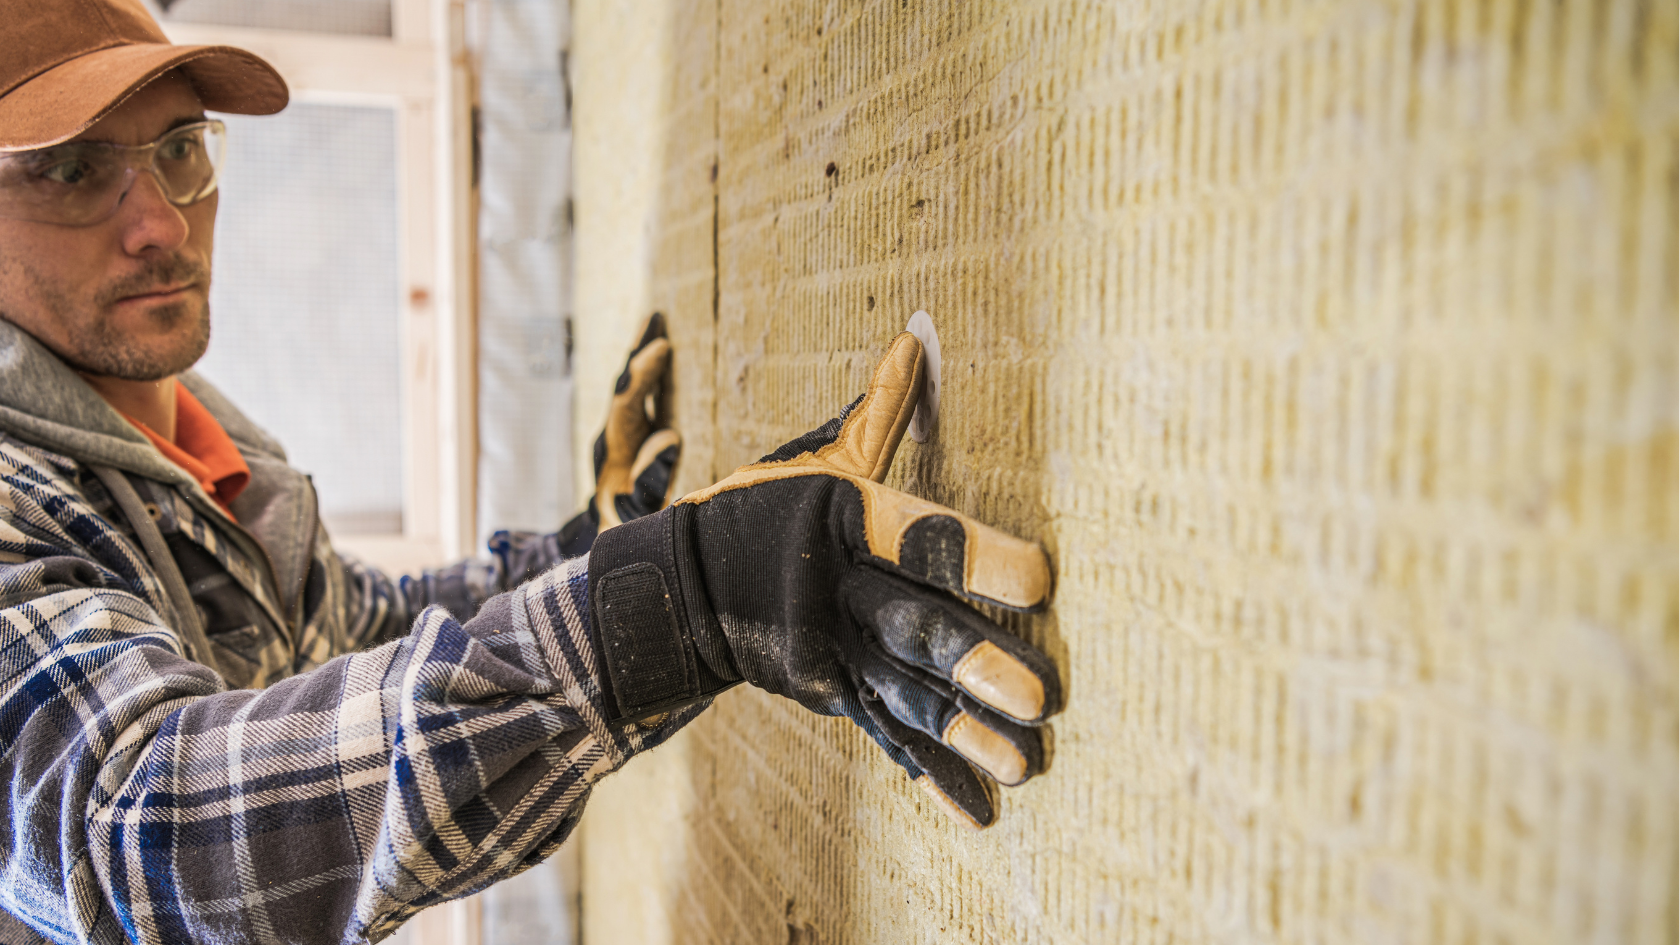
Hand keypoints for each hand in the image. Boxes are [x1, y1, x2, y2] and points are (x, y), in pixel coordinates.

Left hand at [556, 313, 681, 555]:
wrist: (607, 540)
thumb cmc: (626, 530)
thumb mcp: (639, 513)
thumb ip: (651, 480)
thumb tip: (669, 435)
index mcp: (613, 451)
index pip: (626, 403)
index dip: (643, 375)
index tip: (662, 348)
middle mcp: (613, 436)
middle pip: (625, 385)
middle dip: (640, 352)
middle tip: (656, 317)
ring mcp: (623, 435)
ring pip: (633, 388)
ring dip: (645, 356)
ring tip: (658, 322)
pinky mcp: (635, 439)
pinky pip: (645, 399)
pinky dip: (655, 375)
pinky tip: (666, 354)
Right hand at [588, 332, 1061, 827]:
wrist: (678, 591)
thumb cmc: (762, 510)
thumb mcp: (812, 463)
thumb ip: (873, 414)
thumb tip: (913, 340)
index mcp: (840, 524)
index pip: (916, 535)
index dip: (975, 556)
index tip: (1041, 579)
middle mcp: (834, 592)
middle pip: (911, 627)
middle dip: (974, 662)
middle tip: (1039, 697)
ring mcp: (828, 653)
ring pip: (904, 692)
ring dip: (964, 730)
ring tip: (1026, 764)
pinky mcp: (827, 695)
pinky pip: (884, 736)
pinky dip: (931, 774)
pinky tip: (980, 812)